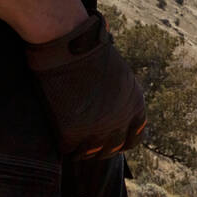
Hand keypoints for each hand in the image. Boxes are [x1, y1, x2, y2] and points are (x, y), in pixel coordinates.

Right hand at [24, 11, 146, 159]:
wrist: (67, 43)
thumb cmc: (88, 48)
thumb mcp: (119, 71)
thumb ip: (121, 94)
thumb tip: (117, 106)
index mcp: (135, 103)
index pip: (136, 136)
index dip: (123, 140)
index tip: (113, 142)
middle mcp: (120, 119)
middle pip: (113, 148)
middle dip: (102, 149)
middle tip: (90, 148)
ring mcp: (97, 127)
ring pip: (91, 153)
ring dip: (83, 152)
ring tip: (75, 148)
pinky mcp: (72, 131)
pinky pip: (68, 148)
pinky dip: (64, 146)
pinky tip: (61, 140)